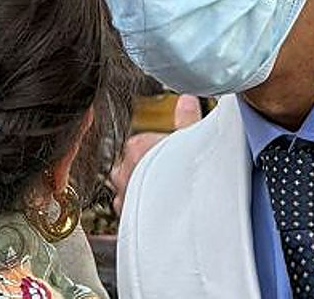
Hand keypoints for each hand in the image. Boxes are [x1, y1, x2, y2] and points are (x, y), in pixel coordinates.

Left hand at [111, 95, 202, 215]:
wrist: (178, 211)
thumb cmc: (183, 174)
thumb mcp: (191, 139)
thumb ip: (187, 118)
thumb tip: (187, 98)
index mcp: (137, 146)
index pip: (139, 143)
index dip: (156, 149)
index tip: (169, 155)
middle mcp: (123, 169)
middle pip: (130, 164)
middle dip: (144, 169)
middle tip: (166, 175)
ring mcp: (121, 193)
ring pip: (126, 187)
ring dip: (140, 189)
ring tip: (162, 195)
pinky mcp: (124, 216)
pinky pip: (128, 209)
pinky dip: (140, 209)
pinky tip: (157, 210)